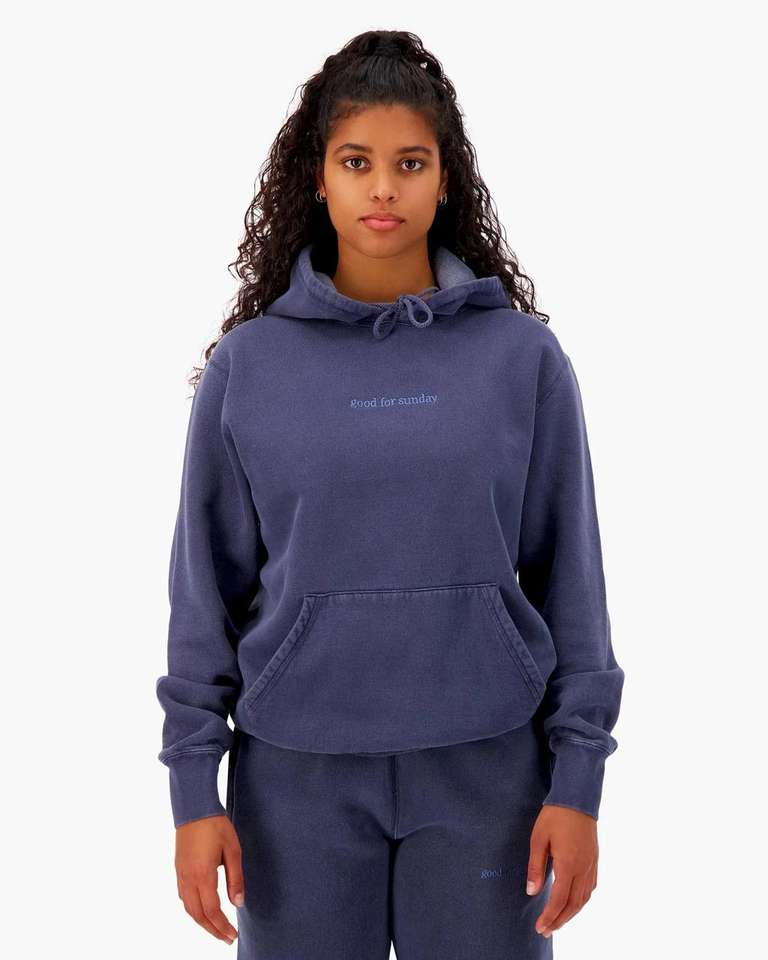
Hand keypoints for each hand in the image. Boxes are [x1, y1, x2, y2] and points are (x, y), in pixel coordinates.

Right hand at [175, 814, 243, 943]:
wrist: (193, 807)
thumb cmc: (215, 825)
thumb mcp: (233, 850)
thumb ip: (236, 878)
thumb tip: (238, 903)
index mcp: (203, 875)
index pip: (212, 911)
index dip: (222, 927)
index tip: (233, 936)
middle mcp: (188, 879)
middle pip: (198, 915)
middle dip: (212, 930)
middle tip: (226, 938)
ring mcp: (180, 874)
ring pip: (188, 908)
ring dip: (202, 922)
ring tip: (216, 928)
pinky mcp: (178, 869)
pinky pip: (184, 897)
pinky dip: (193, 909)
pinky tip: (202, 909)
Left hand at [526, 803, 597, 937]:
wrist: (577, 799)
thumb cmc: (554, 816)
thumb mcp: (538, 839)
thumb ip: (535, 867)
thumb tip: (532, 892)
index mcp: (568, 864)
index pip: (559, 899)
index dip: (550, 916)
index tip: (540, 927)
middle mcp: (583, 869)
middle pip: (573, 904)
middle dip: (560, 920)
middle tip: (546, 930)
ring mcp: (591, 865)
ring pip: (584, 899)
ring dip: (571, 913)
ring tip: (558, 922)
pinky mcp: (594, 860)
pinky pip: (590, 888)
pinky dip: (581, 901)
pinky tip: (573, 903)